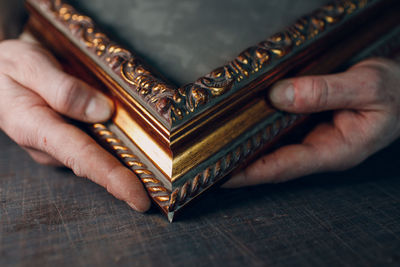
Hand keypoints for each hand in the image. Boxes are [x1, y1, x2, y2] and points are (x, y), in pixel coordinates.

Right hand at [0, 38, 149, 211]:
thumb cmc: (7, 67)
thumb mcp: (30, 65)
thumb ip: (64, 89)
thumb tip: (103, 111)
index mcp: (36, 128)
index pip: (82, 158)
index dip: (113, 179)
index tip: (139, 198)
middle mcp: (48, 146)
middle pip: (95, 165)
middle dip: (128, 178)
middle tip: (162, 185)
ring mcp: (56, 147)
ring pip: (96, 157)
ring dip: (124, 162)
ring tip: (154, 165)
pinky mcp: (63, 142)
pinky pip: (93, 147)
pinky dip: (113, 147)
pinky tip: (131, 142)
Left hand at [225, 58, 399, 186]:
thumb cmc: (396, 92)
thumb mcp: (368, 87)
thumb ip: (325, 91)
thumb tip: (280, 96)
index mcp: (335, 151)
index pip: (282, 167)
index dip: (249, 173)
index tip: (220, 175)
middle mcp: (319, 150)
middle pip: (271, 161)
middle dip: (239, 162)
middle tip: (206, 160)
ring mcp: (313, 139)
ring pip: (273, 146)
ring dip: (245, 146)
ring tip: (214, 144)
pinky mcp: (310, 124)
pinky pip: (279, 129)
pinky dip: (259, 127)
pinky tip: (242, 122)